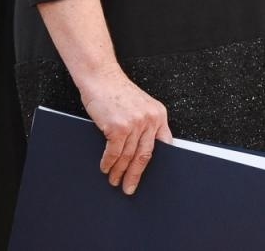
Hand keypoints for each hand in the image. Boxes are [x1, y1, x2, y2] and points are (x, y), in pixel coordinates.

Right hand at [79, 68, 172, 194]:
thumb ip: (145, 124)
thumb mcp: (140, 106)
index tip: (152, 177)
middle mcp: (150, 119)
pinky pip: (114, 153)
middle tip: (130, 187)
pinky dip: (108, 163)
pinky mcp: (118, 127)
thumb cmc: (116, 91)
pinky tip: (105, 168)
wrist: (100, 76)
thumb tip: (142, 152)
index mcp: (158, 114)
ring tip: (114, 180)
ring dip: (119, 171)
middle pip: (145, 155)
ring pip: (128, 156)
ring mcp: (134, 123)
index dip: (158, 163)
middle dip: (136, 175)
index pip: (163, 144)